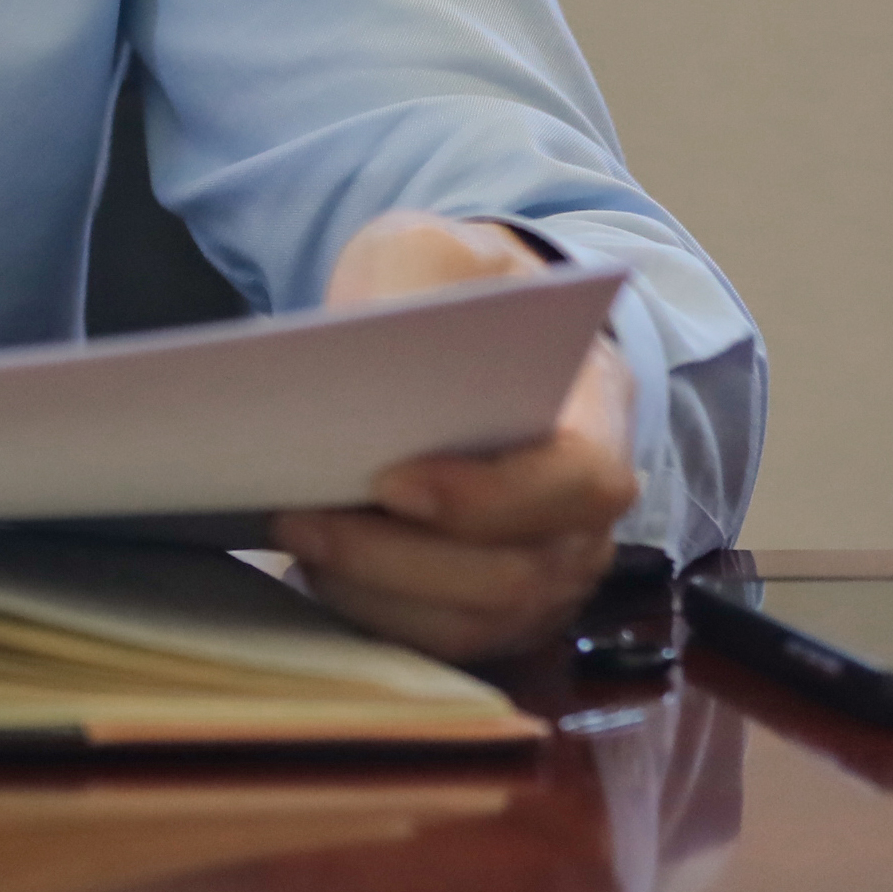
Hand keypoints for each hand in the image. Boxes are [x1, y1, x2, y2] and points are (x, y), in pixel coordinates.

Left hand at [272, 211, 633, 659]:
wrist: (460, 339)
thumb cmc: (454, 294)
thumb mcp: (433, 249)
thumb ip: (415, 283)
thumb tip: (369, 350)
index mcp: (597, 410)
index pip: (580, 480)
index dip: (489, 497)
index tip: (390, 481)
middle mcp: (586, 511)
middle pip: (518, 573)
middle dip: (399, 558)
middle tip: (300, 517)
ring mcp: (549, 571)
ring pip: (478, 621)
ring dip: (377, 592)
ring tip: (296, 538)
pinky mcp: (496, 608)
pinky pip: (445, 642)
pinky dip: (376, 616)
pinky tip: (314, 569)